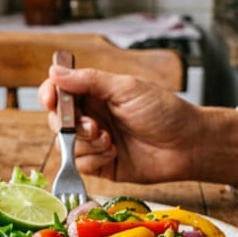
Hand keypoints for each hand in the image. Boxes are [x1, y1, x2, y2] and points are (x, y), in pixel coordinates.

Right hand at [38, 65, 234, 183]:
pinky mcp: (101, 164)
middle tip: (93, 125)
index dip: (50, 94)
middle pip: (58, 119)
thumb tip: (55, 72)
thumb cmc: (164, 112)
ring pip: (66, 144)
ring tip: (110, 139)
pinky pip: (80, 163)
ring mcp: (96, 141)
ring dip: (86, 142)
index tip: (50, 99)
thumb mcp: (126, 88)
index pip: (61, 91)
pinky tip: (114, 152)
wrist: (187, 145)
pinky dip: (94, 159)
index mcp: (97, 93)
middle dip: (70, 124)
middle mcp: (93, 116)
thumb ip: (89, 81)